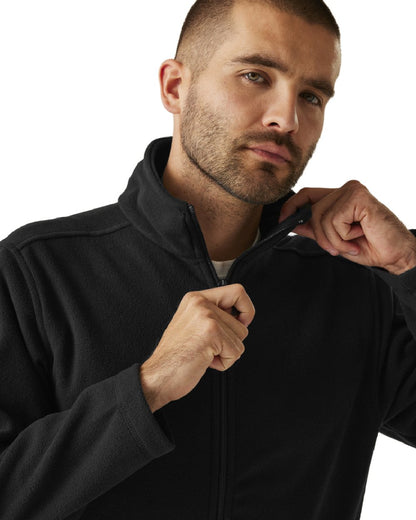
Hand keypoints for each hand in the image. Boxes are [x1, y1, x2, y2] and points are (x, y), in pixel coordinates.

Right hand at [140, 284, 254, 411]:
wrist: (157, 376)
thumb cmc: (176, 356)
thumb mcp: (193, 324)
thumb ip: (214, 315)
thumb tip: (243, 316)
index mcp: (195, 298)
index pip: (238, 292)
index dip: (246, 310)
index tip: (238, 325)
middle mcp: (200, 302)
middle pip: (242, 322)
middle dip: (231, 342)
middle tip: (208, 347)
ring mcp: (206, 316)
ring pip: (241, 338)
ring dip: (226, 353)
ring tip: (203, 354)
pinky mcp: (211, 333)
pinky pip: (236, 352)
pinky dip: (224, 363)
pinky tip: (204, 360)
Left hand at [279, 180, 415, 274]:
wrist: (396, 255)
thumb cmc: (370, 247)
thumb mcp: (334, 240)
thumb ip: (314, 229)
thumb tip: (292, 223)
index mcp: (339, 197)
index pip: (306, 194)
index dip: (291, 207)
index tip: (283, 223)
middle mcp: (345, 189)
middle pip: (312, 210)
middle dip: (321, 236)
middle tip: (339, 248)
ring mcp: (352, 191)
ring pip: (321, 217)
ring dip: (334, 240)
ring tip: (353, 243)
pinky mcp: (358, 197)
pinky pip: (334, 220)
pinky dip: (344, 236)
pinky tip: (360, 235)